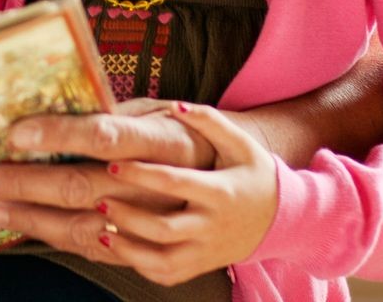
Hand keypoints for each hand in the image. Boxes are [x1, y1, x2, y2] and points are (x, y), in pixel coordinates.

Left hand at [0, 98, 226, 264]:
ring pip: (85, 226)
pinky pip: (101, 250)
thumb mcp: (160, 112)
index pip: (103, 135)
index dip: (58, 135)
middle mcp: (163, 186)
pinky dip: (61, 239)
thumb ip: (113, 111)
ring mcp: (163, 226)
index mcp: (165, 140)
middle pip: (82, 186)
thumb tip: (54, 96)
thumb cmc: (186, 139)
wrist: (248, 194)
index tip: (15, 134)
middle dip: (25, 183)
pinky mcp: (162, 257)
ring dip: (32, 218)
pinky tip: (28, 229)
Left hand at [97, 103, 277, 285]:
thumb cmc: (255, 174)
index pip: (174, 183)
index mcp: (220, 192)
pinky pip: (167, 275)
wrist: (283, 218)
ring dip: (127, 249)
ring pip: (163, 261)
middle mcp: (212, 226)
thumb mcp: (240, 144)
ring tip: (101, 229)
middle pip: (163, 229)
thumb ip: (210, 121)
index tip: (112, 165)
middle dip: (127, 216)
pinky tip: (119, 246)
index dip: (140, 175)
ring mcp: (207, 251)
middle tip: (99, 199)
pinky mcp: (202, 265)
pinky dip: (140, 266)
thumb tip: (177, 107)